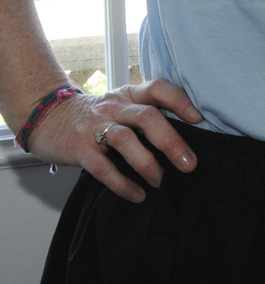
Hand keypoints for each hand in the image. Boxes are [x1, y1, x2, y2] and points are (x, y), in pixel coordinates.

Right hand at [24, 80, 202, 201]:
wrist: (48, 117)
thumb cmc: (98, 116)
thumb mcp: (123, 106)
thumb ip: (147, 114)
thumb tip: (187, 141)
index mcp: (130, 95)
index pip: (159, 88)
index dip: (180, 101)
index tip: (199, 120)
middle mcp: (115, 107)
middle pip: (147, 117)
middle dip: (171, 142)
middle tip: (190, 164)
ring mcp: (95, 126)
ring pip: (125, 139)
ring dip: (147, 163)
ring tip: (162, 182)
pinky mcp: (78, 149)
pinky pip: (102, 167)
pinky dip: (122, 183)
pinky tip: (138, 195)